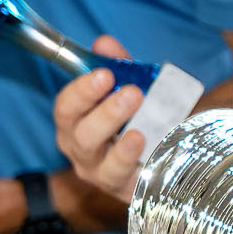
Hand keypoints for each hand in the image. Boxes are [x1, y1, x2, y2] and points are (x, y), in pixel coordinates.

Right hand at [52, 34, 145, 202]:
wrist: (165, 152)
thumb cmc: (138, 115)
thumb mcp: (131, 85)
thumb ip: (119, 65)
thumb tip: (104, 43)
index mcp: (76, 121)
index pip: (66, 107)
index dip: (82, 91)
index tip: (105, 74)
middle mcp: (82, 149)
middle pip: (81, 135)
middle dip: (104, 113)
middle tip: (132, 93)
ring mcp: (101, 173)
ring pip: (99, 162)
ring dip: (122, 148)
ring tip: (139, 130)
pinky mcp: (125, 190)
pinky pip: (124, 181)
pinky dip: (133, 165)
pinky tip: (145, 148)